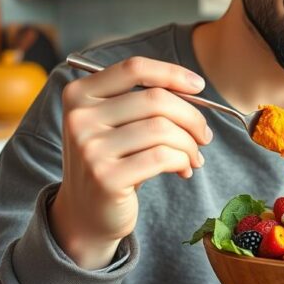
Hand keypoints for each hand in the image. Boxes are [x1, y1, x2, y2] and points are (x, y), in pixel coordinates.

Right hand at [49, 56, 212, 269]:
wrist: (85, 215)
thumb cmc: (112, 161)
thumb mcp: (115, 123)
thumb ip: (142, 101)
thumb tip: (193, 88)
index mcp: (79, 94)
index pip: (134, 68)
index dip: (172, 73)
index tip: (199, 86)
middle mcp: (79, 118)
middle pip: (155, 99)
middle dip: (192, 117)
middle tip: (204, 135)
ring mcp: (90, 148)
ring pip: (163, 129)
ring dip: (190, 144)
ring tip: (194, 157)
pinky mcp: (105, 177)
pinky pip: (162, 157)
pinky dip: (183, 161)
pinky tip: (184, 170)